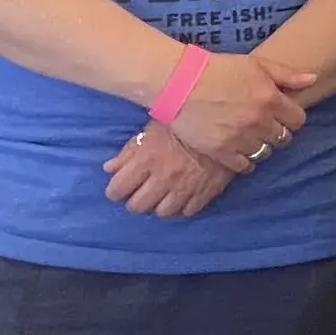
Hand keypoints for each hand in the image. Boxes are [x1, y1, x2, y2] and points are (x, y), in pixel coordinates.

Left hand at [103, 123, 234, 217]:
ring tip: (161, 196)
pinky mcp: (205, 193)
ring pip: (162, 212)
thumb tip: (109, 168)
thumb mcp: (152, 129)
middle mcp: (163, 178)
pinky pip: (187, 212)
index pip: (118, 189)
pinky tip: (181, 197)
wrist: (226, 122)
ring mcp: (185, 188)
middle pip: (137, 206)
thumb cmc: (184, 121)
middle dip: (135, 201)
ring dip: (158, 206)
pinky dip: (182, 207)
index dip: (114, 191)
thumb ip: (129, 150)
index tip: (118, 188)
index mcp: (146, 160)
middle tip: (139, 193)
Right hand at [168, 51, 309, 169]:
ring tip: (251, 139)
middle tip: (265, 128)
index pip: (298, 120)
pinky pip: (244, 166)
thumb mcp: (254, 64)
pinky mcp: (222, 151)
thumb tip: (313, 79)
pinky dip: (244, 162)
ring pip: (265, 153)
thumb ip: (286, 74)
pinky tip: (238, 152)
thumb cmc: (217, 69)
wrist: (179, 82)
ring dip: (261, 147)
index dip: (291, 119)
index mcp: (270, 98)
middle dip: (277, 133)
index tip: (282, 117)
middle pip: (283, 138)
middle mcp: (259, 121)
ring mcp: (241, 138)